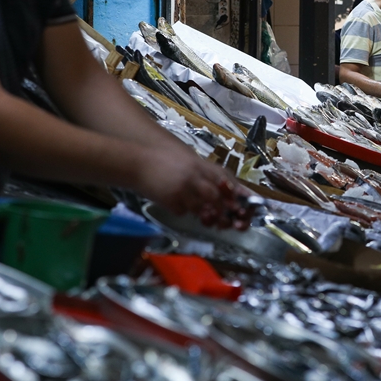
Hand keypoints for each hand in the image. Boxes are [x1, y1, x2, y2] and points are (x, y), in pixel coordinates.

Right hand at [136, 152, 253, 229]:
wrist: (136, 163)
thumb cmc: (163, 161)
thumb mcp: (187, 162)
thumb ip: (204, 173)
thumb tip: (224, 188)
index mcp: (199, 165)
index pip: (225, 180)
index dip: (238, 193)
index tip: (244, 204)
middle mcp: (194, 176)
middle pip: (217, 197)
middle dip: (225, 210)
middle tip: (228, 219)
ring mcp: (182, 189)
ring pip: (203, 209)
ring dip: (208, 216)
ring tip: (208, 218)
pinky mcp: (171, 200)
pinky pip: (184, 211)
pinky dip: (185, 211)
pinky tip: (179, 206)